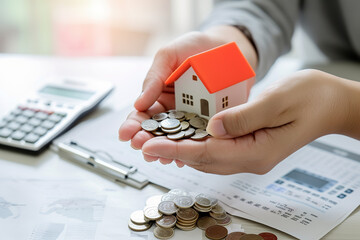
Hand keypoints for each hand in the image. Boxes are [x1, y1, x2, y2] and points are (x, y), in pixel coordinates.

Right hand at [118, 26, 257, 166]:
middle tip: (141, 146)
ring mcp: (194, 118)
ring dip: (167, 150)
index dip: (133, 125)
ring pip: (179, 139)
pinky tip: (186, 156)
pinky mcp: (214, 121)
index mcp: (160, 97)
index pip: (143, 115)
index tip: (126, 133)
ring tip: (161, 156)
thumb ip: (154, 77)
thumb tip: (139, 103)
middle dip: (147, 141)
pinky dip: (194, 148)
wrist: (227, 47)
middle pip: (158, 131)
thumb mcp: (169, 56)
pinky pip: (203, 137)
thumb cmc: (195, 48)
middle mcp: (176, 111)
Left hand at [141, 69, 353, 173]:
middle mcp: (250, 159)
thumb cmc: (310, 98)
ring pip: (206, 157)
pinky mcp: (247, 146)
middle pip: (203, 159)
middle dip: (170, 151)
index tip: (149, 146)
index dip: (176, 150)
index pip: (208, 154)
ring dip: (179, 149)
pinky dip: (194, 143)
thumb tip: (212, 127)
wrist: (330, 104)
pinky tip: (180, 136)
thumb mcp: (278, 100)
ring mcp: (248, 155)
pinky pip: (215, 149)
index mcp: (257, 152)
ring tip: (153, 140)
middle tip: (141, 143)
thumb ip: (244, 117)